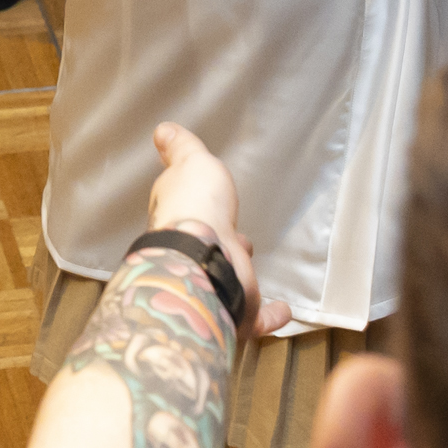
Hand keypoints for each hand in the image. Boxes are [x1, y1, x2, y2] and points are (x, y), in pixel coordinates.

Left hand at [143, 123, 289, 339]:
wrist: (203, 253)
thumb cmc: (195, 203)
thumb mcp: (190, 161)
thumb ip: (180, 148)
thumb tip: (162, 131)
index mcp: (181, 221)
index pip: (188, 216)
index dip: (198, 210)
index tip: (211, 206)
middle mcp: (195, 256)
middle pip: (208, 250)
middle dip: (221, 242)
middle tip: (236, 239)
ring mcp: (216, 285)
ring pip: (228, 282)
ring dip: (238, 275)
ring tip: (249, 266)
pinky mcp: (238, 309)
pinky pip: (256, 317)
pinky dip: (270, 316)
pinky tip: (284, 312)